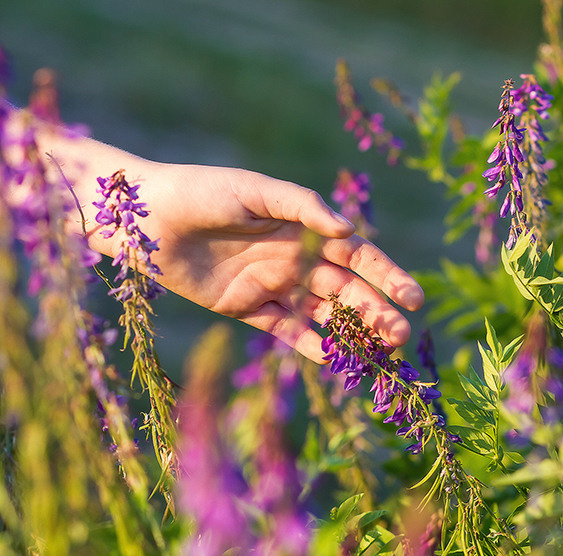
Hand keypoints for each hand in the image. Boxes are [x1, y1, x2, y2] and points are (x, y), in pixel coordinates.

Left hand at [128, 163, 423, 362]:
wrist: (148, 217)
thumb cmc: (202, 191)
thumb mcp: (254, 191)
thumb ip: (303, 207)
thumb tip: (350, 231)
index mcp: (304, 228)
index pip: (357, 255)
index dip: (387, 276)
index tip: (413, 297)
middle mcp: (294, 258)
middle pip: (345, 291)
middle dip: (375, 312)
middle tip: (399, 335)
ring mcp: (271, 285)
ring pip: (320, 314)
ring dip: (350, 332)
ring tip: (377, 354)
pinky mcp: (245, 307)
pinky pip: (282, 330)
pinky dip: (306, 344)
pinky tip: (330, 358)